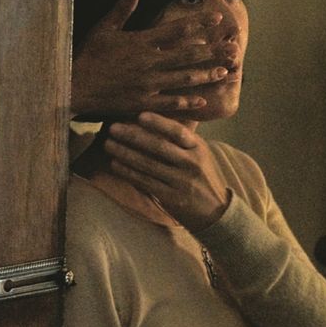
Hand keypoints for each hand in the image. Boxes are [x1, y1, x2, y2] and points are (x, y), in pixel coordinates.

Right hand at [72, 0, 238, 117]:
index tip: (218, 20)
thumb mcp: (104, 28)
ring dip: (206, 75)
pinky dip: (186, 101)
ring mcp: (147, 84)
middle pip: (188, 54)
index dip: (200, 24)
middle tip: (234, 48)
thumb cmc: (88, 56)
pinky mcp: (142, 103)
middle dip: (213, 51)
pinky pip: (169, 102)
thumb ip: (122, 7)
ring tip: (225, 71)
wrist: (74, 87)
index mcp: (141, 42)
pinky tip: (202, 100)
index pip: (176, 30)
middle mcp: (148, 62)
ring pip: (184, 78)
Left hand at [104, 112, 229, 230]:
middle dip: (133, 136)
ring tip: (108, 144)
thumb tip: (154, 121)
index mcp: (199, 148)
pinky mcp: (171, 197)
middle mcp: (191, 163)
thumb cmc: (203, 178)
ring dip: (125, 153)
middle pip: (158, 147)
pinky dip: (129, 172)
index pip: (177, 132)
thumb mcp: (200, 155)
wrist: (217, 211)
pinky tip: (115, 164)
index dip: (158, 123)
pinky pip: (145, 182)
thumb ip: (182, 141)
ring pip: (148, 164)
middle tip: (113, 128)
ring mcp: (181, 181)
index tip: (139, 115)